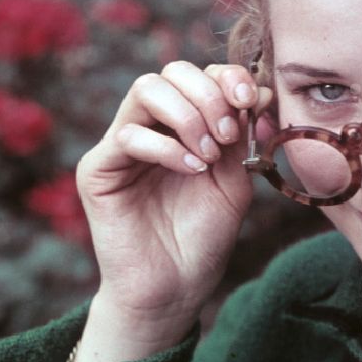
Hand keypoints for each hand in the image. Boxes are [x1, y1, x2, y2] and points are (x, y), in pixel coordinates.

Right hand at [75, 61, 273, 337]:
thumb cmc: (203, 237)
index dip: (227, 77)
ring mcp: (121, 146)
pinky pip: (128, 135)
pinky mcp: (98, 170)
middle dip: (209, 94)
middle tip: (227, 135)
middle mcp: (150, 128)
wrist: (175, 289)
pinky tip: (192, 171)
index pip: (199, 75)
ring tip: (209, 155)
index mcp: (182, 125)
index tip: (252, 100)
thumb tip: (263, 89)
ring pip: (145, 89)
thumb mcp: (235, 180)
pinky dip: (167, 147)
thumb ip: (242, 136)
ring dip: (188, 115)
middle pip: (171, 72)